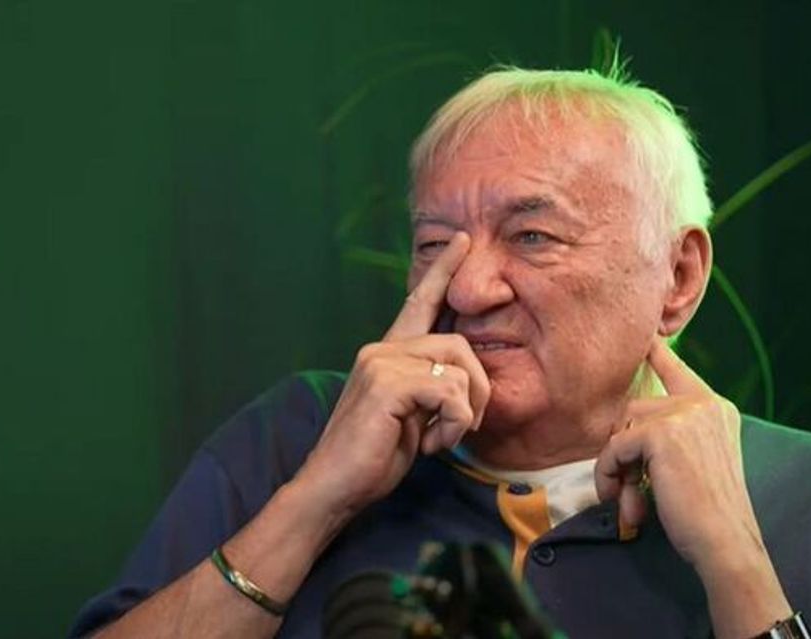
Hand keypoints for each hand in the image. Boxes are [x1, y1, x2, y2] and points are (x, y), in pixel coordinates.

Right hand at [296, 232, 490, 514]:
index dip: (443, 272)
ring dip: (464, 412)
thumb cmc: (373, 456)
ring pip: (459, 367)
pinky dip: (453, 424)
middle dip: (477, 390)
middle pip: (459, 344)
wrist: (334, 487)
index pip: (419, 302)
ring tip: (441, 437)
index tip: (461, 241)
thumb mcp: (411, 415)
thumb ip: (431, 387)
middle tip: (462, 425)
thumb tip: (466, 377)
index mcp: (388, 353)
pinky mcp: (386, 383)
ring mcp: (381, 362)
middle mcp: (382, 348)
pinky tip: (431, 444)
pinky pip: (450, 391)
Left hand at [595, 336, 764, 568]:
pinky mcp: (662, 432)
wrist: (724, 539)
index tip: (645, 336)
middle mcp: (702, 403)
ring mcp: (684, 414)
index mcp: (715, 408)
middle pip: (634, 408)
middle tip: (625, 487)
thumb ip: (669, 436)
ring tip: (625, 497)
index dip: (657, 353)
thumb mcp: (694, 461)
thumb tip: (620, 433)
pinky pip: (614, 446)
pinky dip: (609, 473)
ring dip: (613, 465)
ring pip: (621, 428)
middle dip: (621, 448)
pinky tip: (623, 498)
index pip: (677, 370)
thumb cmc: (707, 511)